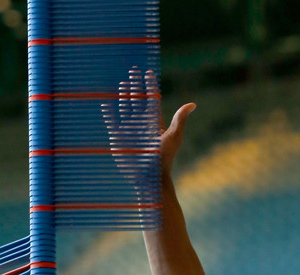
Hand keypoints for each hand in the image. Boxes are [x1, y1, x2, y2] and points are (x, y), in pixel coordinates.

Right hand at [101, 68, 195, 186]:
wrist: (149, 177)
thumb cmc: (163, 159)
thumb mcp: (174, 137)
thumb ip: (180, 119)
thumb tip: (192, 104)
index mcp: (154, 122)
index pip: (152, 99)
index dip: (150, 86)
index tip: (149, 73)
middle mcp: (141, 124)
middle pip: (137, 100)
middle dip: (135, 86)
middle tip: (133, 71)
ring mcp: (129, 130)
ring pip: (125, 108)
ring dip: (124, 95)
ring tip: (123, 83)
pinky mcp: (118, 138)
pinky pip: (112, 121)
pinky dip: (109, 112)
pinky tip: (107, 101)